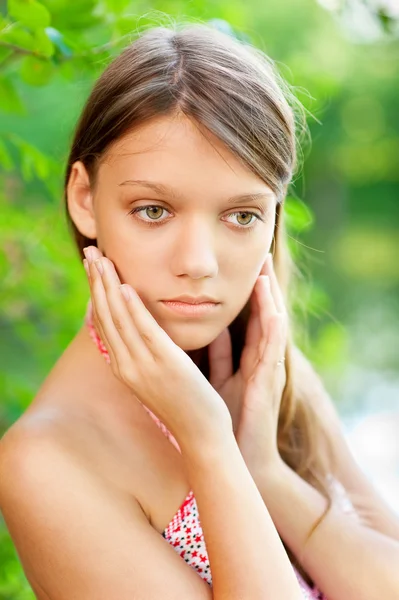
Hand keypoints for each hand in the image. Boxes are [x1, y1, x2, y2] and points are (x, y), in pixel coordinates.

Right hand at [82, 246, 231, 451]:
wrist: (201, 434)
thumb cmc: (184, 403)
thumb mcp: (158, 374)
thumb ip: (147, 350)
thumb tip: (140, 329)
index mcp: (125, 366)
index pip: (104, 323)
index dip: (96, 292)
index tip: (92, 267)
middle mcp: (127, 365)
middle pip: (106, 316)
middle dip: (95, 282)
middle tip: (89, 252)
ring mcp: (143, 366)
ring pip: (119, 319)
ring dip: (108, 287)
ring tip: (100, 259)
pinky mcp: (165, 365)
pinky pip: (145, 332)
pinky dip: (133, 308)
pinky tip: (125, 287)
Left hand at [208, 253, 287, 473]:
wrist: (237, 456)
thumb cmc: (229, 419)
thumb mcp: (221, 379)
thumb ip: (218, 356)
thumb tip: (210, 331)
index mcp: (248, 359)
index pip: (249, 318)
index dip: (248, 293)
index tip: (241, 267)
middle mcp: (261, 360)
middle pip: (264, 316)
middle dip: (263, 287)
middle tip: (261, 256)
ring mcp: (268, 370)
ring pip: (272, 326)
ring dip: (270, 298)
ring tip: (266, 270)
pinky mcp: (269, 383)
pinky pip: (272, 350)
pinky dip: (272, 326)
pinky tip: (270, 307)